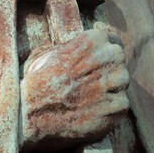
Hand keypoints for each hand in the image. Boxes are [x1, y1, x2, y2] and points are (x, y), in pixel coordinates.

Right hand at [20, 27, 128, 150]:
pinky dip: (110, 109)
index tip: (94, 66)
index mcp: (93, 39)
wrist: (31, 113)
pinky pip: (122, 103)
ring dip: (110, 90)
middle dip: (107, 71)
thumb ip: (78, 47)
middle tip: (89, 84)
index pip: (111, 41)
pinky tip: (91, 111)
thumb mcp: (54, 52)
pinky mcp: (118, 106)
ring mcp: (115, 82)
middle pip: (118, 62)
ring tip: (89, 99)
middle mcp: (108, 57)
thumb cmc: (39, 82)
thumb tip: (94, 46)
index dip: (102, 55)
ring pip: (122, 82)